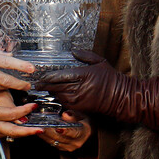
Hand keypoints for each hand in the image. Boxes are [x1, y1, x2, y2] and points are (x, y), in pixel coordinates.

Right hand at [0, 90, 41, 139]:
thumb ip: (11, 106)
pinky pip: (9, 133)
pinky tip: (26, 128)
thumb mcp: (1, 95)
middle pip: (12, 131)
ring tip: (36, 129)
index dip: (24, 110)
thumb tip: (23, 118)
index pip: (12, 114)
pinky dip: (18, 131)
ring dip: (24, 132)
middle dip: (27, 131)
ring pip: (12, 134)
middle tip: (39, 130)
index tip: (33, 106)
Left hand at [36, 50, 158, 132]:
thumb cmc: (111, 78)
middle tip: (36, 84)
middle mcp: (79, 87)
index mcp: (83, 74)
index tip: (41, 76)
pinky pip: (65, 103)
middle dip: (45, 85)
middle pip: (56, 86)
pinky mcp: (81, 108)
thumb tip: (73, 51)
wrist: (121, 97)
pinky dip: (58, 99)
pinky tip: (56, 95)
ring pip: (59, 95)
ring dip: (51, 92)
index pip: (60, 75)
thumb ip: (86, 55)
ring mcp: (79, 99)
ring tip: (44, 88)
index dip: (48, 77)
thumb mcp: (100, 62)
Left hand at [37, 111, 91, 152]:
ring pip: (54, 141)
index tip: (58, 128)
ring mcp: (69, 147)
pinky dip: (46, 137)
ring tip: (37, 127)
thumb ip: (73, 115)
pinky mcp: (63, 148)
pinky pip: (53, 143)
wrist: (87, 132)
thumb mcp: (82, 115)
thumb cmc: (83, 121)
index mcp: (83, 132)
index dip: (65, 131)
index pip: (73, 132)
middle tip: (40, 124)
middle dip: (49, 131)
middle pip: (60, 138)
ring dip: (45, 135)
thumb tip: (65, 114)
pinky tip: (40, 132)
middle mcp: (76, 142)